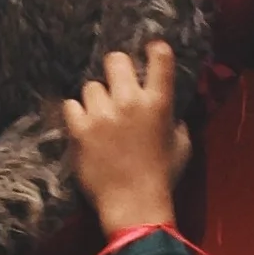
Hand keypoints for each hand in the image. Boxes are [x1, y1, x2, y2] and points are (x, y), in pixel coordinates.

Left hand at [60, 40, 193, 237]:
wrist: (134, 205)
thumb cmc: (162, 177)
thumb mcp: (182, 145)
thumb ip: (176, 120)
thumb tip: (169, 110)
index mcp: (159, 103)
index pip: (160, 57)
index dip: (154, 49)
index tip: (149, 51)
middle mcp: (131, 102)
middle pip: (115, 60)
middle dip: (116, 69)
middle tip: (116, 86)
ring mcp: (103, 114)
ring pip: (91, 86)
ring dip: (95, 99)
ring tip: (100, 117)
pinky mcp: (80, 129)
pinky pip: (71, 105)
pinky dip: (77, 114)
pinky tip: (84, 127)